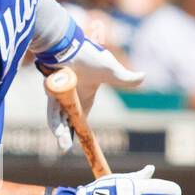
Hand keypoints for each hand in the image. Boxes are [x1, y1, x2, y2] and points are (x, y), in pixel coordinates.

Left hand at [44, 38, 143, 152]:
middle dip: (67, 135)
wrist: (71, 45)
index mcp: (84, 94)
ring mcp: (58, 94)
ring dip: (61, 133)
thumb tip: (144, 76)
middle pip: (67, 119)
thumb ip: (126, 78)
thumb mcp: (111, 71)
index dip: (79, 128)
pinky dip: (55, 123)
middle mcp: (70, 96)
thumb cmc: (90, 56)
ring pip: (58, 118)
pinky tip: (59, 136)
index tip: (81, 141)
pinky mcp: (50, 92)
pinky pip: (52, 111)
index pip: (80, 115)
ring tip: (64, 148)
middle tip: (67, 149)